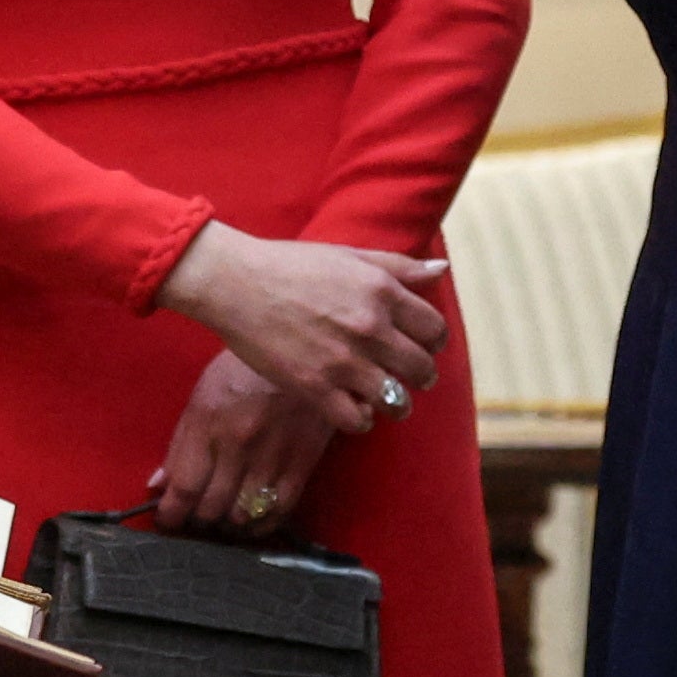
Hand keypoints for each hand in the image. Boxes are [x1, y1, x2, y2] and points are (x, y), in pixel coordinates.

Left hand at [146, 350, 338, 536]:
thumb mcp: (203, 396)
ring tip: (224, 514)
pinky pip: (278, 511)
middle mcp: (237, 445)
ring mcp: (272, 457)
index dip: (171, 514)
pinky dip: (261, 524)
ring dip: (228, 522)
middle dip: (199, 518)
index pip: (184, 487)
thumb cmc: (244, 369)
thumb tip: (158, 485)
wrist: (305, 351)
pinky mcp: (302, 463)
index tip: (168, 521)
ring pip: (242, 515)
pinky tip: (252, 520)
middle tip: (197, 514)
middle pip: (211, 507)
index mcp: (208, 424)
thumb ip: (180, 444)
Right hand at [152, 223, 446, 436]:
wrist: (235, 283)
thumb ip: (399, 266)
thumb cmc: (291, 265)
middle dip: (422, 376)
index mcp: (381, 291)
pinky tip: (355, 408)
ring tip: (388, 400)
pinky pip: (358, 420)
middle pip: (422, 368)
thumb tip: (441, 270)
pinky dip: (362, 419)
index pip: (434, 329)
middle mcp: (369, 327)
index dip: (434, 341)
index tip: (424, 346)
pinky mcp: (315, 387)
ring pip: (396, 400)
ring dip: (397, 404)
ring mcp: (343, 360)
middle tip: (411, 377)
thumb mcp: (349, 256)